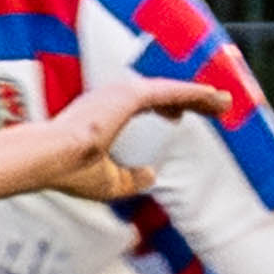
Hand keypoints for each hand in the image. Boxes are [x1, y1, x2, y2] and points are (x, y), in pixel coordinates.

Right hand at [38, 76, 227, 200]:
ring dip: (200, 96)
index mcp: (105, 115)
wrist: (49, 160)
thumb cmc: (69, 171)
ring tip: (224, 103)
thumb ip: (131, 179)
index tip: (183, 117)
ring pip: (171, 91)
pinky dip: (194, 94)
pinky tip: (213, 99)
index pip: (146, 107)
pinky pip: (171, 92)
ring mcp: (121, 94)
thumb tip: (152, 175)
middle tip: (217, 107)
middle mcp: (113, 98)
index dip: (168, 110)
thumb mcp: (109, 182)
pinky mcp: (130, 95)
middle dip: (192, 99)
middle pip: (163, 95)